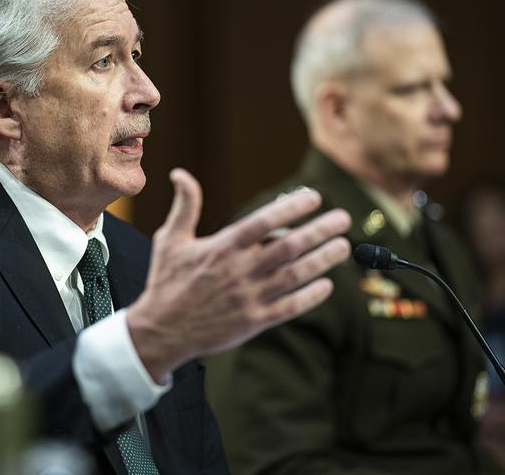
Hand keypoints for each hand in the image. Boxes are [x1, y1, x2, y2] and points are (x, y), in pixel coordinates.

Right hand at [127, 168, 350, 381]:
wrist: (161, 331)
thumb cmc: (166, 282)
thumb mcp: (170, 240)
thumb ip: (185, 206)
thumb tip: (180, 173)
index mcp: (221, 248)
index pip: (263, 222)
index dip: (291, 207)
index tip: (314, 196)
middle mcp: (238, 271)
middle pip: (289, 246)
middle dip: (320, 230)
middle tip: (343, 218)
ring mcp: (248, 298)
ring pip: (296, 275)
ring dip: (324, 259)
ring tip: (343, 245)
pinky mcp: (254, 322)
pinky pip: (290, 307)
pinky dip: (311, 295)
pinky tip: (327, 284)